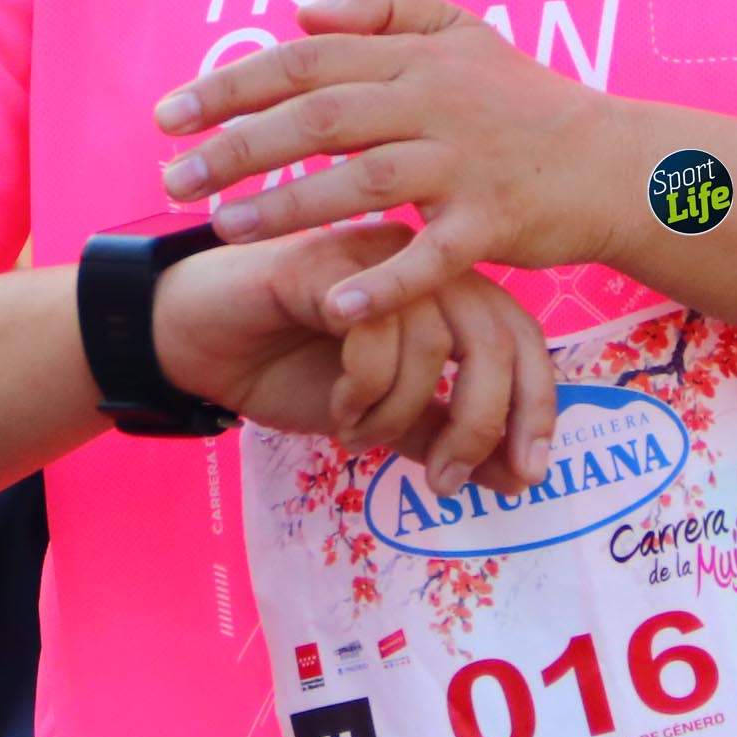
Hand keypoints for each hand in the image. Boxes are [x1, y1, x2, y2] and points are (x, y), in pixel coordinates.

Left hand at [155, 0, 617, 323]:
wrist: (616, 163)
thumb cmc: (524, 101)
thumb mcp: (461, 30)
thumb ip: (383, 4)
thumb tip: (300, 9)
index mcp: (417, 56)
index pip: (307, 59)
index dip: (232, 83)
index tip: (169, 112)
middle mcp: (436, 102)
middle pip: (322, 118)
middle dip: (239, 146)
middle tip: (174, 175)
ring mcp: (467, 163)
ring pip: (364, 182)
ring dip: (288, 206)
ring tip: (223, 227)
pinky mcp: (496, 222)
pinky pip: (433, 255)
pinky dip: (386, 281)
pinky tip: (335, 303)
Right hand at [155, 222, 556, 498]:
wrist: (200, 343)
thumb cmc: (291, 369)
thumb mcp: (386, 414)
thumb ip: (445, 434)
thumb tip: (519, 478)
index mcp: (446, 290)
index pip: (521, 340)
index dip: (535, 409)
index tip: (525, 476)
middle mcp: (422, 263)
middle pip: (494, 340)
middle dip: (478, 424)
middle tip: (443, 480)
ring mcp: (378, 256)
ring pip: (435, 343)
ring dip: (401, 413)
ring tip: (359, 433)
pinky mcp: (330, 263)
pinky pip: (376, 333)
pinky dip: (363, 389)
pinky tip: (338, 407)